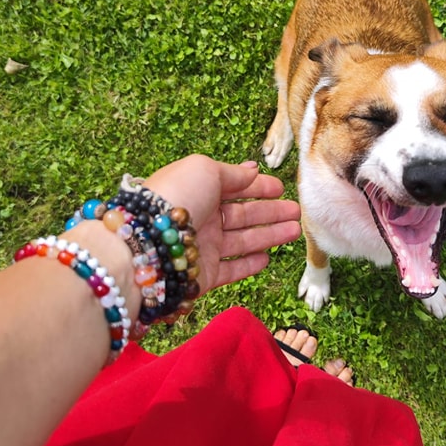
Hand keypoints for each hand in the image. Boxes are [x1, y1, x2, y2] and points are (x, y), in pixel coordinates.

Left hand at [144, 154, 300, 292]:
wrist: (148, 243)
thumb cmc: (177, 197)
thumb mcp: (205, 169)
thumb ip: (233, 173)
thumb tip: (253, 170)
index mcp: (198, 190)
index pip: (234, 188)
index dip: (258, 187)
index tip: (281, 188)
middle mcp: (201, 219)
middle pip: (242, 215)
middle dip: (270, 212)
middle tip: (297, 212)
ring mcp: (203, 248)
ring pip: (243, 241)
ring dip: (270, 236)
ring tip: (295, 231)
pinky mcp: (204, 275)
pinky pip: (231, 270)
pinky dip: (249, 265)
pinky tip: (268, 258)